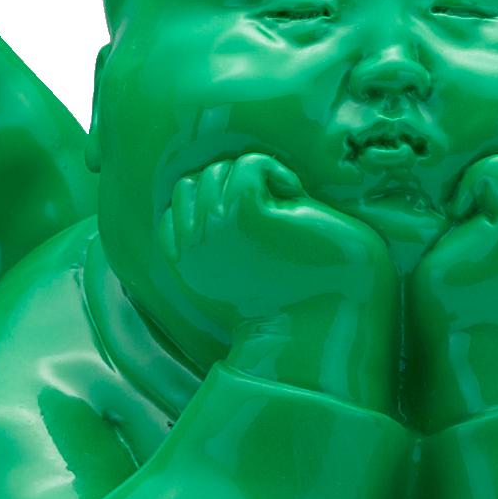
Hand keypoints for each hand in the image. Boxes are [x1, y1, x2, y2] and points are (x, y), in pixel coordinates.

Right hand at [158, 153, 396, 404]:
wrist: (326, 332)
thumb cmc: (297, 308)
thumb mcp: (242, 280)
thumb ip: (218, 251)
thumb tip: (218, 207)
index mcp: (187, 268)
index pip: (171, 213)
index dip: (207, 204)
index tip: (248, 223)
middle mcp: (192, 249)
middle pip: (190, 185)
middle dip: (229, 187)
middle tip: (272, 213)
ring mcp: (216, 229)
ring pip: (216, 171)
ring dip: (254, 178)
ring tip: (285, 205)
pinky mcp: (248, 214)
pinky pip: (249, 165)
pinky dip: (274, 171)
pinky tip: (295, 197)